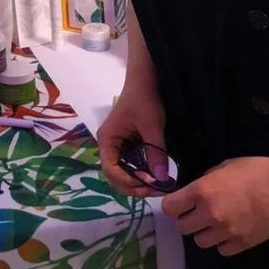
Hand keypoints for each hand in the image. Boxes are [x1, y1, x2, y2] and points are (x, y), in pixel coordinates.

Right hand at [95, 82, 169, 198]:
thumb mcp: (152, 126)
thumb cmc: (145, 99)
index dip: (128, 181)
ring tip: (157, 184)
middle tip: (156, 189)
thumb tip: (161, 179)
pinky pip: (130, 164)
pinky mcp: (127, 144)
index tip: (149, 183)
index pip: (111, 170)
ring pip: (122, 172)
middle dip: (133, 186)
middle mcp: (109, 145)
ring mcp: (117, 146)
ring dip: (137, 182)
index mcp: (107, 140)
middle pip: (114, 175)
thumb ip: (156, 153)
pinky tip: (154, 174)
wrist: (146, 79)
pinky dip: (141, 172)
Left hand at [161, 157, 268, 255]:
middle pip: (182, 227)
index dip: (173, 206)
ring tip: (218, 223)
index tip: (180, 205)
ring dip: (205, 233)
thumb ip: (206, 181)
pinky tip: (232, 232)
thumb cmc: (256, 171)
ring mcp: (226, 231)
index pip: (170, 207)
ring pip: (200, 242)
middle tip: (200, 214)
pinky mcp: (242, 244)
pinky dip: (223, 243)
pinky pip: (221, 250)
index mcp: (202, 191)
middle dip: (188, 220)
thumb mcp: (224, 167)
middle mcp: (210, 213)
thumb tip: (194, 193)